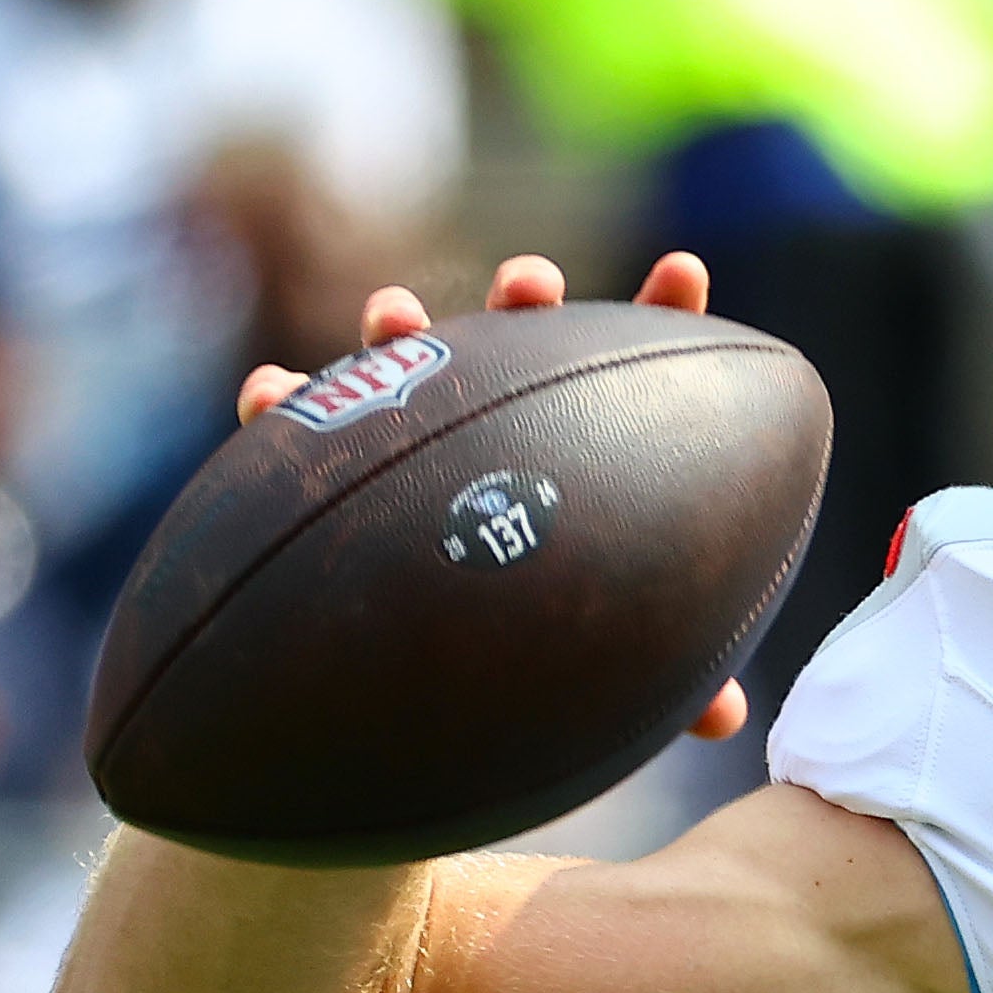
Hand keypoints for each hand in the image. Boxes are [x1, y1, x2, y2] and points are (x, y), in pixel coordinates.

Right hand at [237, 252, 750, 742]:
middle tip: (531, 285)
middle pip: (520, 341)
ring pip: (407, 364)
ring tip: (392, 314)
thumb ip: (673, 678)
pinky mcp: (336, 468)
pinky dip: (279, 404)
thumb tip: (726, 718)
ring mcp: (417, 437)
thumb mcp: (615, 666)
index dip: (662, 316)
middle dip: (525, 300)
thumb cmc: (553, 662)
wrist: (441, 697)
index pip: (633, 368)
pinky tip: (267, 394)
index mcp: (586, 449)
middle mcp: (502, 428)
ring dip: (399, 328)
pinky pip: (297, 429)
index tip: (686, 273)